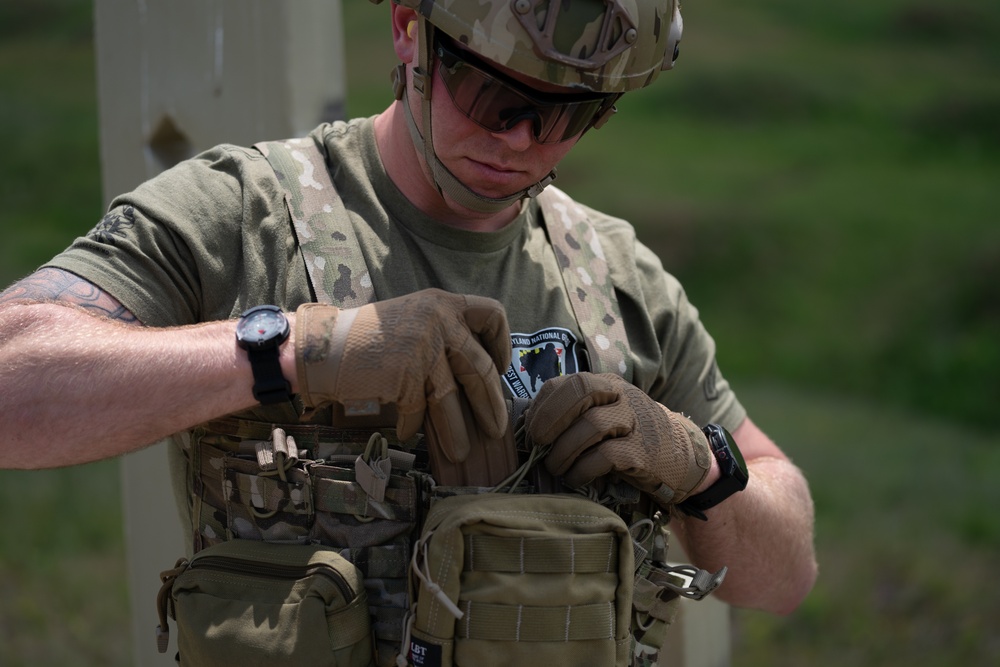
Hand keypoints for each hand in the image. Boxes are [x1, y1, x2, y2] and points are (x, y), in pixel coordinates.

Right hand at [295, 289, 511, 458]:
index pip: (493, 314)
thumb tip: (481, 379)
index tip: (501, 369)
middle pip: (480, 367)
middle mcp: (439, 320)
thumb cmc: (369, 340)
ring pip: (451, 396)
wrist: (323, 347)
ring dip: (457, 430)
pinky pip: (419, 408)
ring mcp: (424, 346)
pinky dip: (413, 424)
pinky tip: (408, 433)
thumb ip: (447, 337)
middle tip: (496, 429)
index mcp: (444, 303)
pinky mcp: (406, 373)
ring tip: (461, 452)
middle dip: (491, 404)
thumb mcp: (415, 320)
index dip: (502, 344)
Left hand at [523, 373, 711, 505]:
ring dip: (563, 451)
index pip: (567, 382)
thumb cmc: (629, 438)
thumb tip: (528, 429)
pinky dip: (583, 470)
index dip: (543, 405)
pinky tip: (576, 479)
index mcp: (606, 386)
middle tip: (537, 445)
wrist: (680, 456)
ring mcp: (635, 422)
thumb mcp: (605, 415)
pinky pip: (605, 457)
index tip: (530, 431)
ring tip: (555, 468)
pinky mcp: (643, 452)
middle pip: (580, 391)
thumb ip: (574, 414)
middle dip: (550, 418)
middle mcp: (621, 397)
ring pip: (591, 425)